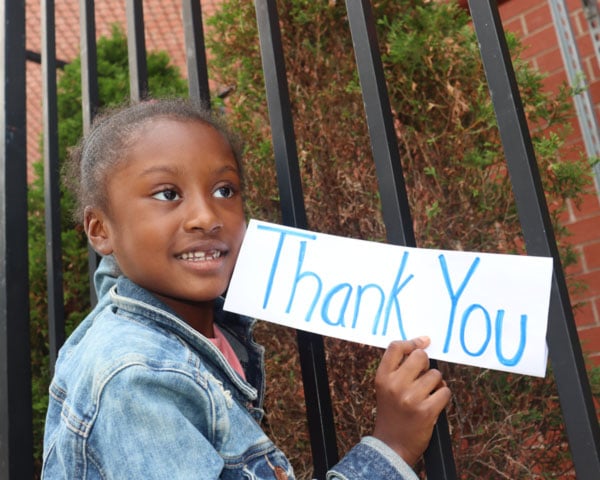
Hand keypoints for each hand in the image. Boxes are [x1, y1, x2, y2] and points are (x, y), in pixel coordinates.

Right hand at [372, 337, 450, 465]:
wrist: (392, 446)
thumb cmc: (392, 412)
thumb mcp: (386, 387)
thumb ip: (398, 368)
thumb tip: (422, 346)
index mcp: (382, 377)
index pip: (396, 347)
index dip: (412, 342)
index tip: (424, 342)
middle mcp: (395, 385)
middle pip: (420, 357)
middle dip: (426, 364)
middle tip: (424, 375)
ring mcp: (411, 398)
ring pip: (436, 375)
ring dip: (436, 383)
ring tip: (426, 394)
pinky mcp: (426, 411)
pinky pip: (445, 391)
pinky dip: (443, 396)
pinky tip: (433, 403)